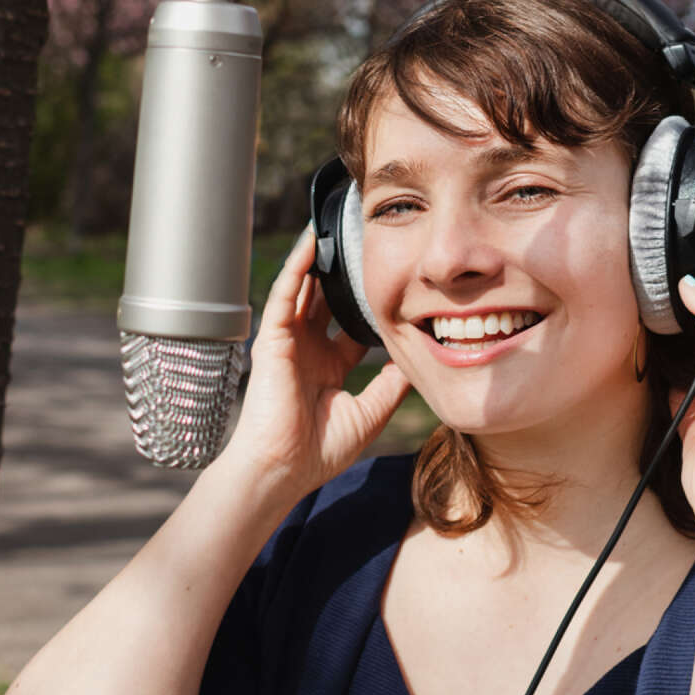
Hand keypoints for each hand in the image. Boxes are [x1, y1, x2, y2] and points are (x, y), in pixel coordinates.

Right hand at [222, 225, 409, 496]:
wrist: (282, 470)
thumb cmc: (319, 450)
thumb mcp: (370, 412)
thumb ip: (393, 384)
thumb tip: (422, 360)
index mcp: (328, 366)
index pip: (351, 324)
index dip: (369, 302)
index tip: (394, 278)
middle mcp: (308, 349)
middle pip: (327, 300)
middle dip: (343, 272)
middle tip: (363, 239)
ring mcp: (288, 342)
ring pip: (305, 289)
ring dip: (318, 258)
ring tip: (336, 224)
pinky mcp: (272, 340)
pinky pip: (286, 294)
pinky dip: (297, 268)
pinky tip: (312, 244)